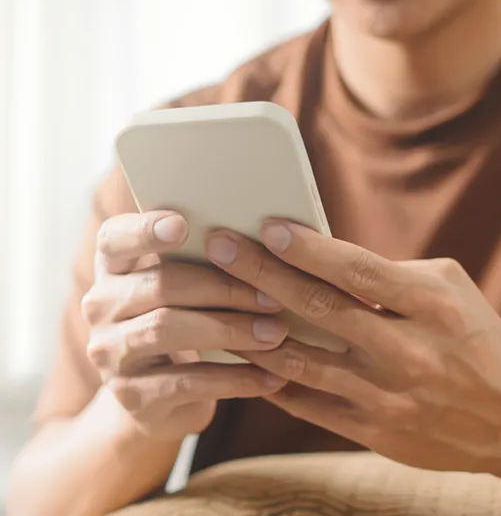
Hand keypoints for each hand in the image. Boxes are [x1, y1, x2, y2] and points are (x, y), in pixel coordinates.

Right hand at [82, 211, 288, 439]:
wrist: (163, 399)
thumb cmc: (188, 321)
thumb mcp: (187, 289)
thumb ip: (206, 259)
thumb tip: (267, 238)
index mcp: (113, 268)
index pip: (114, 239)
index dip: (144, 230)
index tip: (182, 225)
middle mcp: (101, 307)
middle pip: (160, 285)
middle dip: (224, 288)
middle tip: (274, 297)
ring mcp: (111, 353)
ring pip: (169, 330)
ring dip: (232, 330)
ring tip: (277, 333)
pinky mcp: (133, 396)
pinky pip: (187, 382)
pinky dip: (235, 378)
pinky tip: (271, 376)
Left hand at [205, 221, 500, 472]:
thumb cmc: (480, 340)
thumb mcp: (452, 290)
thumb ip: (394, 274)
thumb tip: (327, 259)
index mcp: (433, 307)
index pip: (358, 272)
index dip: (308, 249)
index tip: (266, 227)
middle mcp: (409, 351)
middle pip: (320, 309)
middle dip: (262, 275)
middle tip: (219, 247)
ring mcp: (388, 396)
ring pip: (302, 361)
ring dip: (253, 330)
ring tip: (215, 304)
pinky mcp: (375, 431)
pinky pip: (308, 404)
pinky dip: (273, 379)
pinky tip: (244, 358)